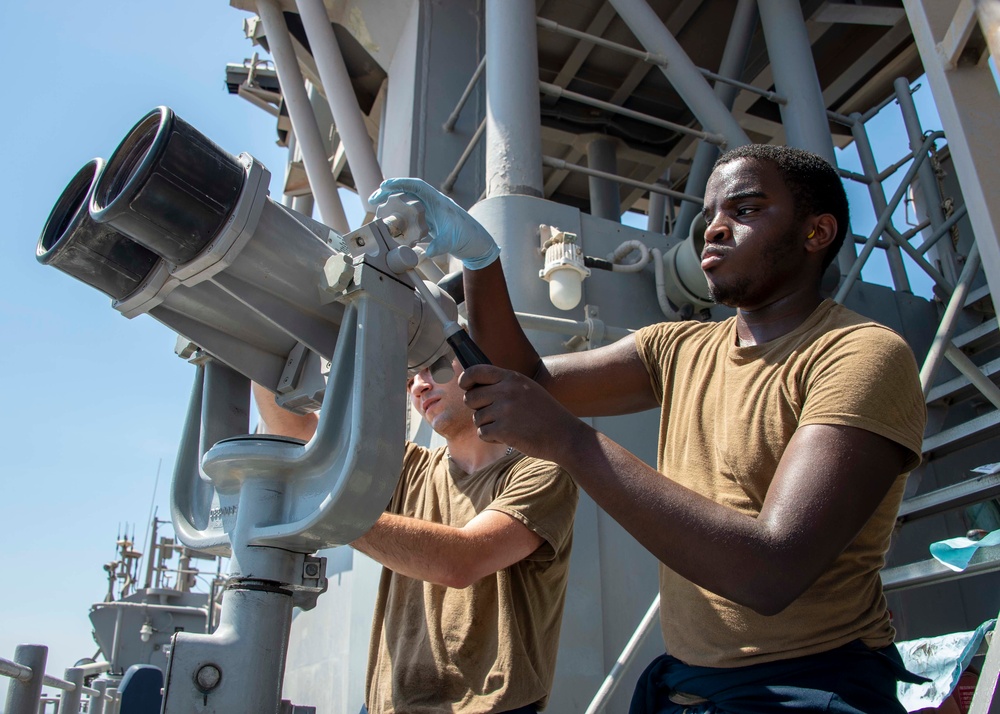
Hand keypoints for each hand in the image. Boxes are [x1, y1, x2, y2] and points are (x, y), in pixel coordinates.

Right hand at [369, 178, 499, 269]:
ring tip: (378, 212)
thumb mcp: (451, 242)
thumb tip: (426, 253)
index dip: (400, 183)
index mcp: (438, 202)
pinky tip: (392, 229)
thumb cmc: (468, 238)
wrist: (478, 245)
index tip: (384, 185)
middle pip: (408, 192)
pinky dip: (401, 221)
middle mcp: (433, 204)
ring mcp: (431, 213)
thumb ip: (438, 245)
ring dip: (393, 206)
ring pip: (408, 204)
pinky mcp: (430, 223)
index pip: (416, 186)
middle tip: (373, 200)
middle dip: (389, 193)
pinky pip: (412, 218)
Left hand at [459, 364, 586, 462]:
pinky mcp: (503, 430)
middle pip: (470, 398)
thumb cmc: (546, 414)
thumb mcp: (527, 389)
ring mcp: (504, 410)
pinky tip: (508, 436)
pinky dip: (492, 437)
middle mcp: (506, 391)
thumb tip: (475, 385)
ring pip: (477, 417)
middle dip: (477, 408)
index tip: (464, 385)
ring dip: (487, 425)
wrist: (564, 436)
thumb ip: (504, 384)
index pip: (476, 371)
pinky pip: (483, 433)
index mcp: (512, 378)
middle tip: (494, 414)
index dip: (465, 379)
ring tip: (508, 426)